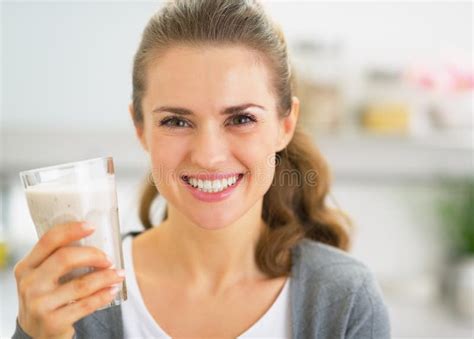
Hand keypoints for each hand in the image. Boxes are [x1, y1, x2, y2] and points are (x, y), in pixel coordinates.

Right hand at [13, 222, 124, 338]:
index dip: (71, 230)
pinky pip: (86, 305)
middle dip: (93, 255)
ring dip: (105, 277)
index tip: (92, 227)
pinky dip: (104, 295)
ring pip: (81, 284)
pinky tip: (113, 290)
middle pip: (65, 258)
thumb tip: (94, 239)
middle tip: (108, 258)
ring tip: (118, 274)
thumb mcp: (42, 277)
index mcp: (27, 267)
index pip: (48, 240)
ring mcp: (39, 304)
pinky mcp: (53, 322)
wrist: (35, 335)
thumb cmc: (46, 297)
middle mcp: (29, 284)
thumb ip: (57, 260)